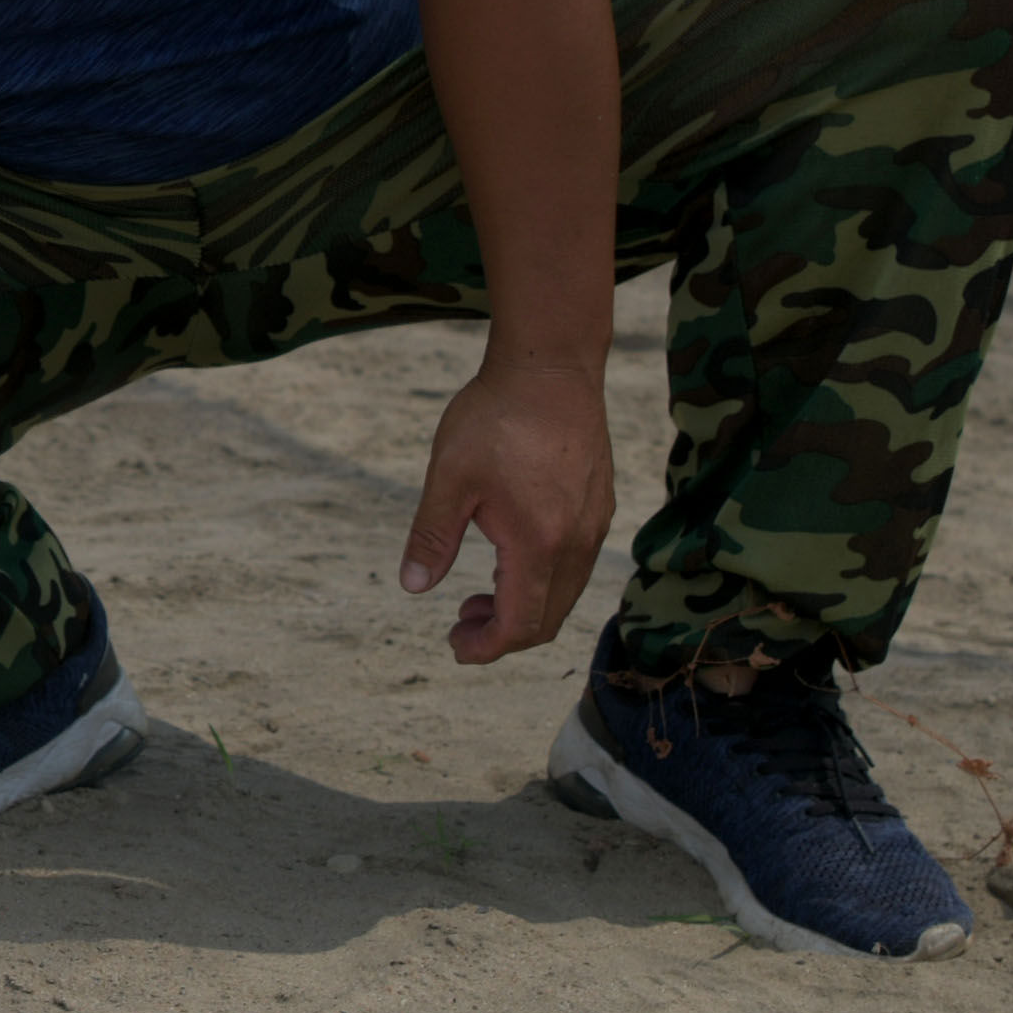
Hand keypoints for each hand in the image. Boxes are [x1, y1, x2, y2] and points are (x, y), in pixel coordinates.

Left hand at [400, 345, 617, 666]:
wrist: (550, 364)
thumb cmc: (495, 415)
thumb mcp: (449, 478)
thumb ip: (431, 538)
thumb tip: (413, 588)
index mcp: (539, 543)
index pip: (521, 625)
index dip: (487, 648)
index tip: (454, 645)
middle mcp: (577, 542)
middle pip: (548, 620)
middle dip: (503, 634)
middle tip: (459, 622)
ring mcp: (595, 524)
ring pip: (565, 594)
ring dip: (523, 607)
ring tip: (478, 592)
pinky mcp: (600, 505)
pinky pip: (576, 565)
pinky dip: (543, 580)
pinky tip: (508, 555)